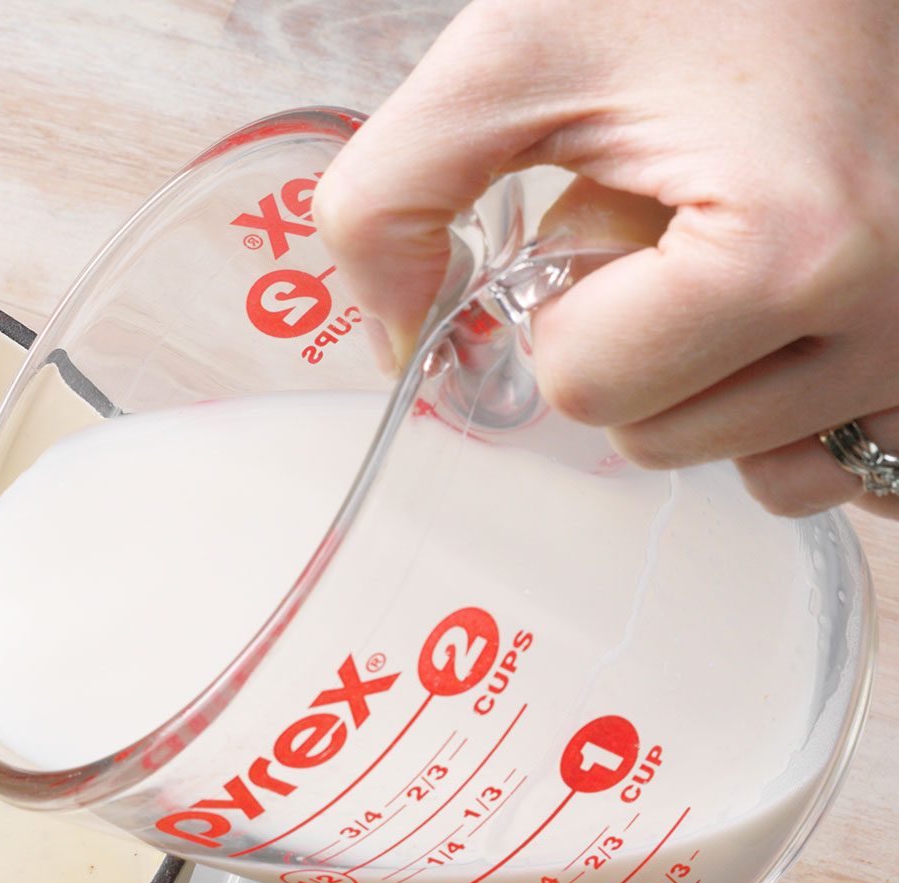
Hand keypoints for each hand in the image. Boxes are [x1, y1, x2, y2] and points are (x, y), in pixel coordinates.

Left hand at [315, 0, 898, 520]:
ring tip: (742, 247)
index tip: (608, 210)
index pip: (587, 388)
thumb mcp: (508, 58)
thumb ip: (392, 199)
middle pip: (662, 440)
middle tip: (682, 219)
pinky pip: (849, 464)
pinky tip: (790, 315)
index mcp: (798, 247)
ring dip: (712, 381)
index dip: (560, 303)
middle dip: (634, 345)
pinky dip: (796, 413)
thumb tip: (394, 341)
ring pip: (754, 466)